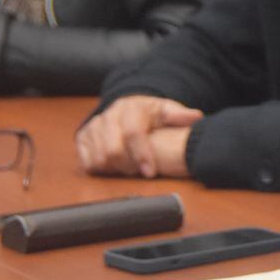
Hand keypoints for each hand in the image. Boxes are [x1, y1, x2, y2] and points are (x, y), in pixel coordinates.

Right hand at [76, 95, 202, 176]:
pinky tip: (115, 167)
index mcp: (132, 107)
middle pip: (112, 150)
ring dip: (115, 169)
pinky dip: (101, 169)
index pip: (133, 133)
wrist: (128, 108)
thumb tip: (196, 116)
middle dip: (128, 166)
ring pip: (99, 158)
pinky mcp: (83, 137)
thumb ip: (180, 115)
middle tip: (140, 172)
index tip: (150, 172)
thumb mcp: (167, 111)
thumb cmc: (151, 114)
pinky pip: (86, 161)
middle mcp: (109, 115)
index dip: (142, 155)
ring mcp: (94, 126)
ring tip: (130, 169)